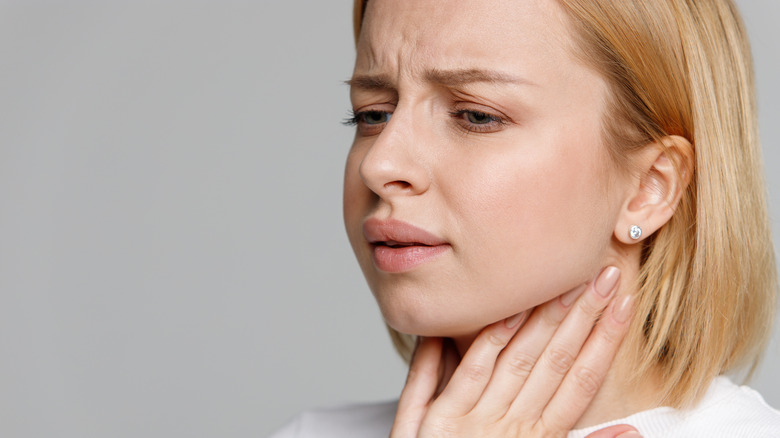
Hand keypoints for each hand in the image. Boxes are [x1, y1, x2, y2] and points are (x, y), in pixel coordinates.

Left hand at [390, 266, 641, 437]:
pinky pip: (459, 373)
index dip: (606, 342)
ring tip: (567, 284)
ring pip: (513, 359)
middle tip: (607, 277)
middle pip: (553, 362)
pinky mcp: (435, 423)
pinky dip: (479, 341)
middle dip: (583, 318)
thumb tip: (631, 429)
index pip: (581, 382)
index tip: (626, 304)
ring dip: (542, 320)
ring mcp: (472, 423)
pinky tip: (503, 308)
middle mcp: (509, 429)